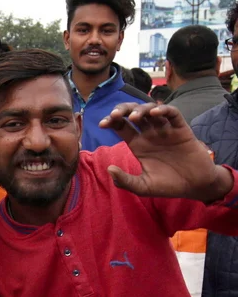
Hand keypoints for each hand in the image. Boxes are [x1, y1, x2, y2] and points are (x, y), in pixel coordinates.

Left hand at [99, 103, 233, 202]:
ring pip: (151, 110)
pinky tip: (155, 113)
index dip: (111, 121)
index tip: (102, 124)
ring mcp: (165, 130)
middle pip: (133, 113)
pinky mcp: (181, 129)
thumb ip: (125, 181)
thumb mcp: (142, 187)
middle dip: (123, 110)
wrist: (195, 186)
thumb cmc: (168, 185)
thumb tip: (109, 169)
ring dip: (141, 109)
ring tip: (134, 117)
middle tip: (115, 115)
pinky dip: (164, 110)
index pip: (121, 126)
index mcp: (138, 144)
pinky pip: (173, 114)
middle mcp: (149, 134)